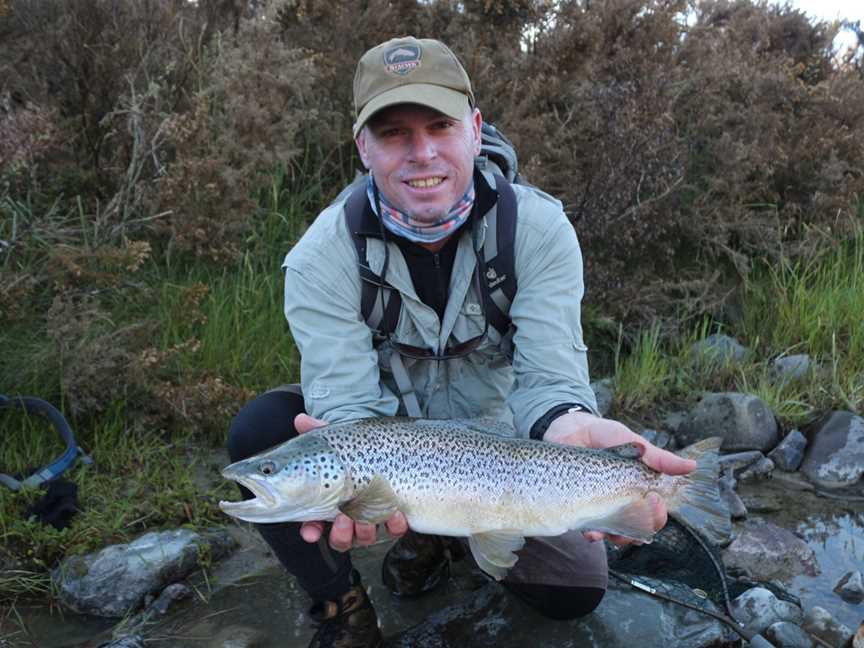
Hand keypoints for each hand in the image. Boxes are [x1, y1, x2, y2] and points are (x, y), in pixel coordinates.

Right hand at [294, 413, 408, 551]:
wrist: (386, 447)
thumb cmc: (353, 450)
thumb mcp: (336, 440)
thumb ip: (317, 430)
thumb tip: (300, 419)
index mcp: (328, 504)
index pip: (313, 526)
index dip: (311, 531)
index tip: (310, 532)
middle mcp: (349, 517)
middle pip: (340, 538)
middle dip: (340, 533)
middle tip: (343, 518)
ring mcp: (372, 519)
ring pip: (365, 537)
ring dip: (365, 529)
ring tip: (368, 514)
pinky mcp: (394, 517)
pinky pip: (395, 529)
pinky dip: (395, 523)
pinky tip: (396, 511)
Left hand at [544, 411, 696, 545]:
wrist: (568, 429)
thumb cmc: (604, 435)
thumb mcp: (632, 442)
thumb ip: (658, 457)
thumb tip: (692, 466)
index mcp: (637, 489)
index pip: (654, 513)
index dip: (657, 514)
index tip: (654, 500)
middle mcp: (621, 502)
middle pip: (637, 528)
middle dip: (640, 529)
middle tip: (635, 513)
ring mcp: (599, 507)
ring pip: (614, 534)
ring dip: (618, 537)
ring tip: (615, 532)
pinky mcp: (578, 507)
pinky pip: (588, 529)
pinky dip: (593, 535)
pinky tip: (592, 532)